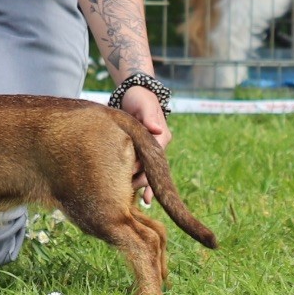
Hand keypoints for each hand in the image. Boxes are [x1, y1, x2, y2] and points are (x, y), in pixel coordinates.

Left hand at [117, 85, 171, 204]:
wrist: (133, 92)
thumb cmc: (139, 98)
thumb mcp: (144, 105)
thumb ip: (149, 117)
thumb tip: (157, 129)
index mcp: (162, 137)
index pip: (155, 158)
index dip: (144, 169)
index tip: (132, 179)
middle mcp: (158, 146)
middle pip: (152, 169)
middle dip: (143, 183)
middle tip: (132, 196)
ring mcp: (150, 149)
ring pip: (147, 171)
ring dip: (140, 185)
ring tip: (134, 202)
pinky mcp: (140, 150)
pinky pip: (140, 168)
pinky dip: (137, 180)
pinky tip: (136, 195)